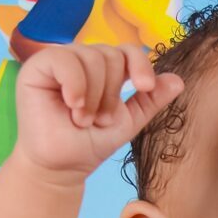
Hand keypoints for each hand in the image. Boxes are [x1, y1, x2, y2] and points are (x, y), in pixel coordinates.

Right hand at [11, 42, 183, 183]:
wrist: (63, 166)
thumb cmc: (90, 143)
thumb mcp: (128, 121)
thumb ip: (150, 100)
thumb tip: (179, 80)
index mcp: (104, 69)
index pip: (127, 51)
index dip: (140, 64)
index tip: (145, 87)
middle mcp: (82, 59)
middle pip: (110, 55)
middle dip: (111, 92)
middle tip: (99, 120)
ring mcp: (59, 61)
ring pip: (90, 57)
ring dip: (93, 96)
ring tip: (83, 119)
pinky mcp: (38, 67)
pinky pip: (64, 60)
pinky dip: (75, 85)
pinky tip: (73, 105)